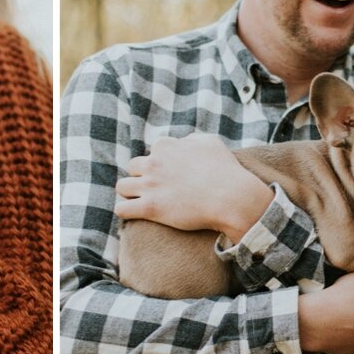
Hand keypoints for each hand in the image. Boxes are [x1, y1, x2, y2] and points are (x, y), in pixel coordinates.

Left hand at [114, 134, 272, 239]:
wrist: (231, 198)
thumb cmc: (225, 171)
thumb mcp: (210, 142)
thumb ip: (191, 139)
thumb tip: (183, 142)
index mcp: (166, 147)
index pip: (153, 151)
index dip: (160, 162)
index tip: (168, 173)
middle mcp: (154, 163)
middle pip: (133, 166)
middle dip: (141, 176)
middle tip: (154, 188)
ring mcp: (150, 185)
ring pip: (122, 186)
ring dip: (129, 192)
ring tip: (139, 201)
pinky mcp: (149, 207)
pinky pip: (122, 209)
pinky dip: (125, 211)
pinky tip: (133, 214)